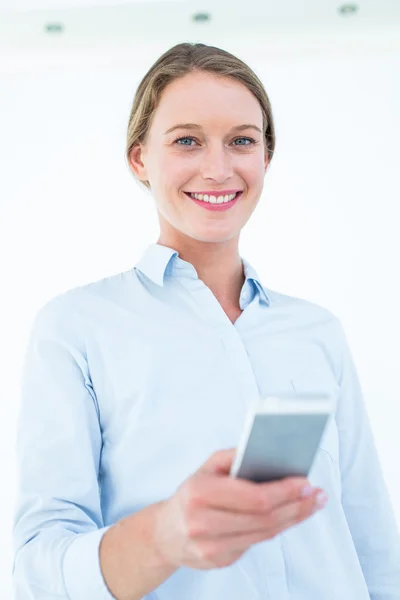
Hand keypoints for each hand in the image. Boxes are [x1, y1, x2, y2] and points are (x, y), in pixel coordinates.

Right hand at [153, 448, 325, 569]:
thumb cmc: (190, 494)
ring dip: (293, 518)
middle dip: (296, 505)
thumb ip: (232, 455)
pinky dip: (277, 528)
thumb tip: (263, 448)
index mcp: (199, 494)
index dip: (284, 491)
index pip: (253, 497)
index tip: (305, 481)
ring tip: (311, 503)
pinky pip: (256, 543)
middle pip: (264, 519)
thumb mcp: (205, 467)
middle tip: (316, 493)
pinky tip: (290, 516)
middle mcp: (202, 524)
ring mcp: (210, 548)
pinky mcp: (219, 562)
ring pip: (264, 534)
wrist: (165, 534)